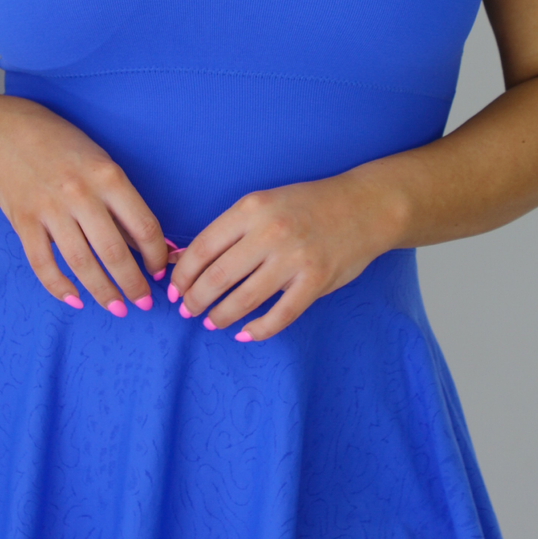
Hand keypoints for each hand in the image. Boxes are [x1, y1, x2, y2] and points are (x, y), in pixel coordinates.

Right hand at [0, 97, 168, 314]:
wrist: (7, 133)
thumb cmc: (64, 149)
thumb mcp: (102, 165)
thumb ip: (122, 206)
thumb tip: (154, 246)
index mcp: (107, 176)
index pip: (143, 226)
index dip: (157, 255)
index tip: (160, 271)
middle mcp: (79, 194)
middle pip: (113, 251)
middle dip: (133, 284)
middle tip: (144, 303)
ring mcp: (49, 209)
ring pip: (80, 262)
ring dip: (102, 292)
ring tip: (117, 308)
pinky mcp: (23, 222)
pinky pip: (42, 263)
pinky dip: (59, 287)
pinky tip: (75, 299)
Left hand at [168, 168, 405, 341]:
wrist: (363, 207)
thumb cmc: (306, 206)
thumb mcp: (263, 205)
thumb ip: (227, 232)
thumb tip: (180, 258)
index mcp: (251, 209)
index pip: (202, 248)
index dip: (181, 275)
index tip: (174, 290)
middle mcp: (270, 233)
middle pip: (217, 277)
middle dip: (195, 300)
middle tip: (188, 310)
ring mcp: (294, 259)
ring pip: (244, 300)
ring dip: (220, 317)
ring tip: (212, 322)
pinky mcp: (315, 282)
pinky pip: (279, 316)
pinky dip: (257, 330)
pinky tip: (245, 334)